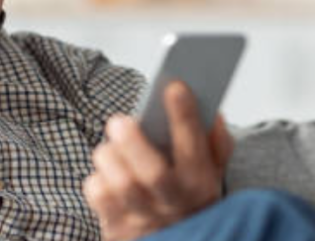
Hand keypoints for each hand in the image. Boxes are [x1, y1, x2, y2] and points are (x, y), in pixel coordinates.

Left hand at [83, 81, 233, 240]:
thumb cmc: (188, 199)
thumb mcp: (212, 174)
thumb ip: (216, 144)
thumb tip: (213, 113)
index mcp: (200, 183)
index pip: (195, 147)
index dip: (185, 116)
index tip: (176, 87)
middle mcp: (173, 203)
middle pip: (153, 173)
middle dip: (134, 142)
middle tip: (120, 121)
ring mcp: (144, 218)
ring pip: (121, 184)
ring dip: (110, 157)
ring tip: (111, 145)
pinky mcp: (118, 227)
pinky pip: (99, 196)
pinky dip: (97, 178)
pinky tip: (105, 173)